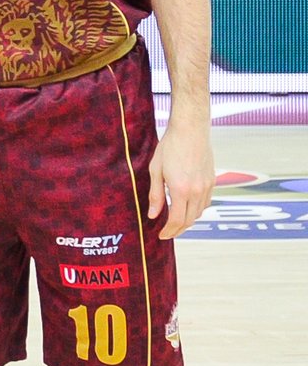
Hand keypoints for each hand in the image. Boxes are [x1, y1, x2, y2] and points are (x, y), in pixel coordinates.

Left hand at [147, 120, 214, 238]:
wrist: (191, 129)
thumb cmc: (170, 146)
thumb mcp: (156, 170)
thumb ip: (155, 195)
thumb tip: (153, 215)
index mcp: (181, 189)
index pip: (176, 220)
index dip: (168, 231)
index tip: (161, 235)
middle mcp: (197, 191)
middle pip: (189, 220)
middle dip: (178, 230)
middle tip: (167, 232)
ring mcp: (207, 186)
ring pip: (199, 212)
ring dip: (188, 220)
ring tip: (176, 221)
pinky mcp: (212, 180)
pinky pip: (206, 202)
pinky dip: (196, 209)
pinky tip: (188, 206)